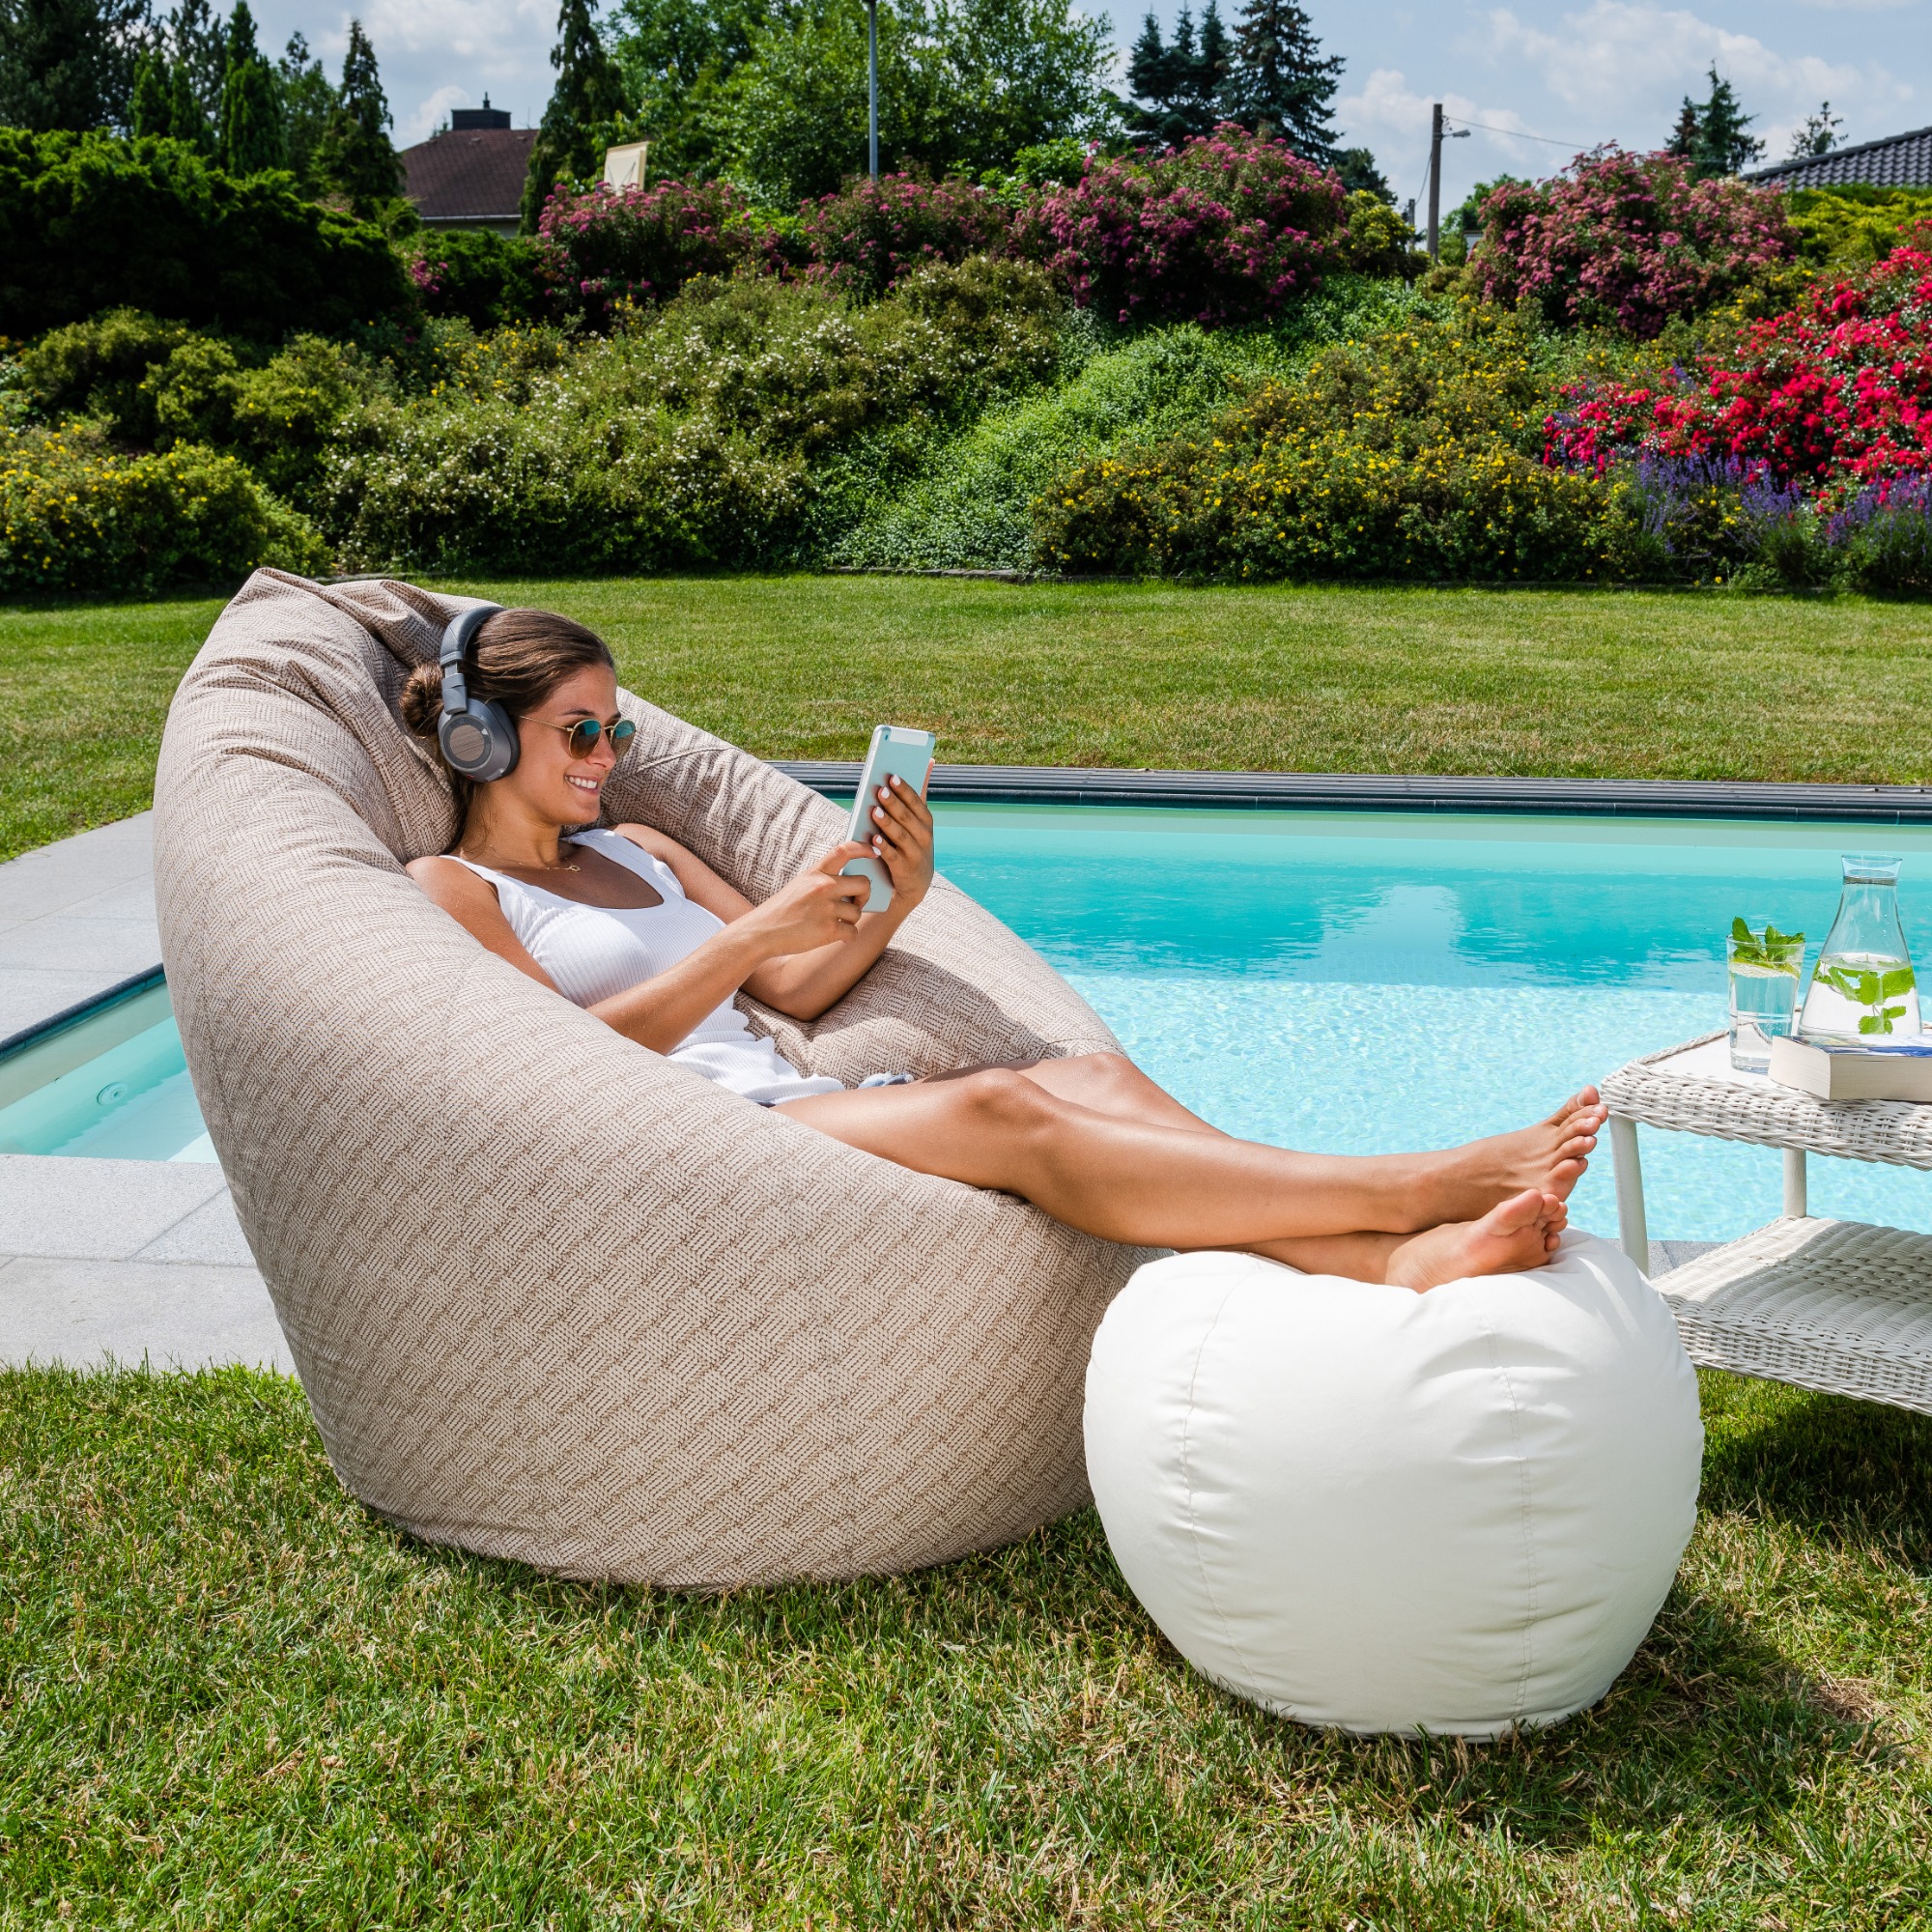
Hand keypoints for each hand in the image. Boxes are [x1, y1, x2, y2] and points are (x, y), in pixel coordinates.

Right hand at [741, 844, 873, 956]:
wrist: (762, 932)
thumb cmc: (783, 910)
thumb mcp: (800, 885)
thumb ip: (823, 881)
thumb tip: (852, 885)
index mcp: (815, 873)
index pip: (844, 851)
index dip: (864, 848)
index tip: (874, 851)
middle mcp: (823, 887)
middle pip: (864, 884)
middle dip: (864, 895)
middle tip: (856, 903)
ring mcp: (827, 909)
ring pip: (858, 912)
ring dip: (850, 920)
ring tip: (835, 923)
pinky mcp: (829, 930)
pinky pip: (853, 931)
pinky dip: (847, 936)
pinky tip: (836, 936)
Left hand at [861, 773, 934, 914]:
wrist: (915, 882)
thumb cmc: (913, 842)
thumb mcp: (919, 819)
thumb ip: (920, 792)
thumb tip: (928, 761)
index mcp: (925, 820)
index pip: (916, 802)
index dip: (904, 790)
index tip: (891, 777)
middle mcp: (924, 835)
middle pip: (907, 817)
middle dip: (893, 803)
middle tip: (880, 791)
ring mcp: (915, 853)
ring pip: (900, 835)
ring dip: (887, 823)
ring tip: (874, 812)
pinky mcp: (904, 868)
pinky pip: (892, 856)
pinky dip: (883, 847)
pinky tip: (873, 838)